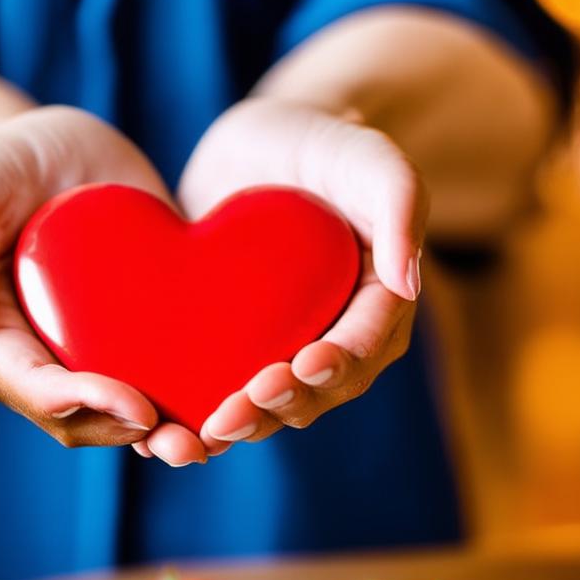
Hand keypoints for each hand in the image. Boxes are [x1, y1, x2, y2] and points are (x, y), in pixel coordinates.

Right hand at [0, 106, 207, 463]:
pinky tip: (230, 405)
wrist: (57, 151)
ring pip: (123, 416)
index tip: (139, 407)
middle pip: (84, 421)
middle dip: (134, 434)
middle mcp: (40, 363)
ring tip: (212, 440)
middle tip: (190, 443)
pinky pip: (158, 383)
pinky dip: (188, 401)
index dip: (88, 405)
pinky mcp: (133, 341)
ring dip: (167, 436)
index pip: (38, 390)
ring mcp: (88, 357)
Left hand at [177, 98, 426, 453]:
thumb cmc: (324, 144)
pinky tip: (169, 436)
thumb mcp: (368, 156)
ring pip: (271, 404)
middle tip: (239, 408)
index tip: (306, 365)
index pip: (367, 344)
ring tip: (208, 430)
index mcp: (378, 302)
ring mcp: (287, 347)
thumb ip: (401, 203)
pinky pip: (225, 392)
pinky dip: (201, 418)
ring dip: (243, 424)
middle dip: (282, 405)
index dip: (339, 363)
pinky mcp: (239, 349)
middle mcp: (337, 336)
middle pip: (318, 390)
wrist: (259, 143)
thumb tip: (410, 283)